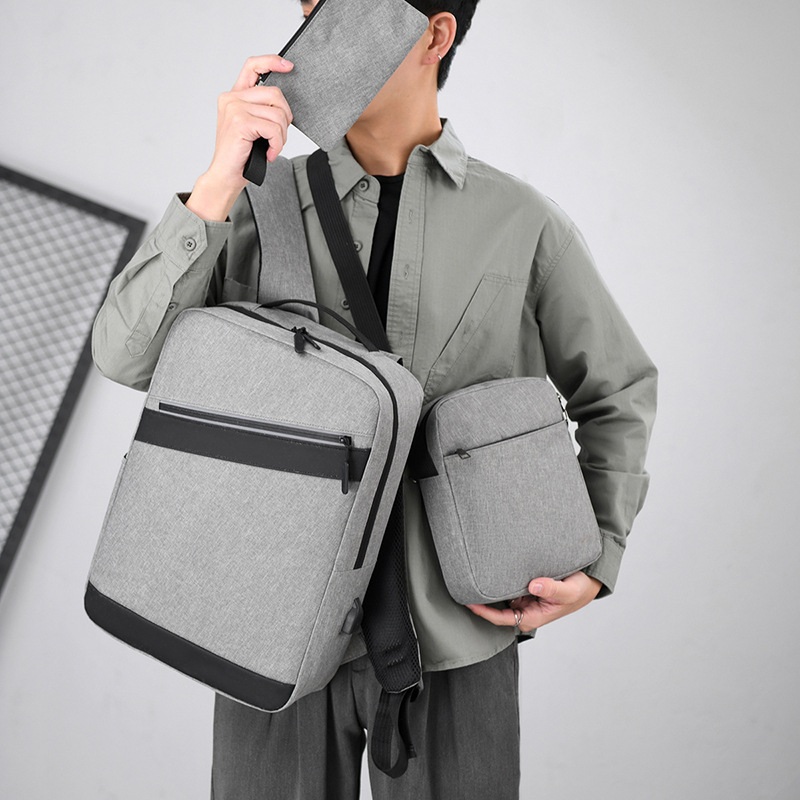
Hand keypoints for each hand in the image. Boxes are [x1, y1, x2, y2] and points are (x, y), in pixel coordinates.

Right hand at [187, 55, 294, 220]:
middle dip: (285, 118)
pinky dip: (277, 144)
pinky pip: (273, 129)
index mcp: (234, 96)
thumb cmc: (241, 155)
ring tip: (271, 147)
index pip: (253, 66)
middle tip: (278, 136)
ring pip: (277, 114)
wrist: (225, 176)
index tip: (288, 66)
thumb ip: (262, 110)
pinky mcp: (240, 122)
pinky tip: (269, 153)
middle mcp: (232, 98)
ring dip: (281, 136)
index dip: (272, 61)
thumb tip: (283, 105)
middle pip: (275, 94)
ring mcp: (234, 109)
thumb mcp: (253, 127)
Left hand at [465, 572, 602, 633]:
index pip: (501, 618)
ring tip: (467, 576)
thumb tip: (534, 585)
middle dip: (479, 602)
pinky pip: (505, 586)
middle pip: (495, 609)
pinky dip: (495, 581)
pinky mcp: (524, 589)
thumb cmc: (579, 590)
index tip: (469, 602)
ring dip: (486, 589)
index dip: (484, 612)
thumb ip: (553, 588)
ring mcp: (523, 600)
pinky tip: (484, 569)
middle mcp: (524, 610)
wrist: (586, 583)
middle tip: (459, 586)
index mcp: (531, 617)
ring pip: (499, 597)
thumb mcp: (569, 590)